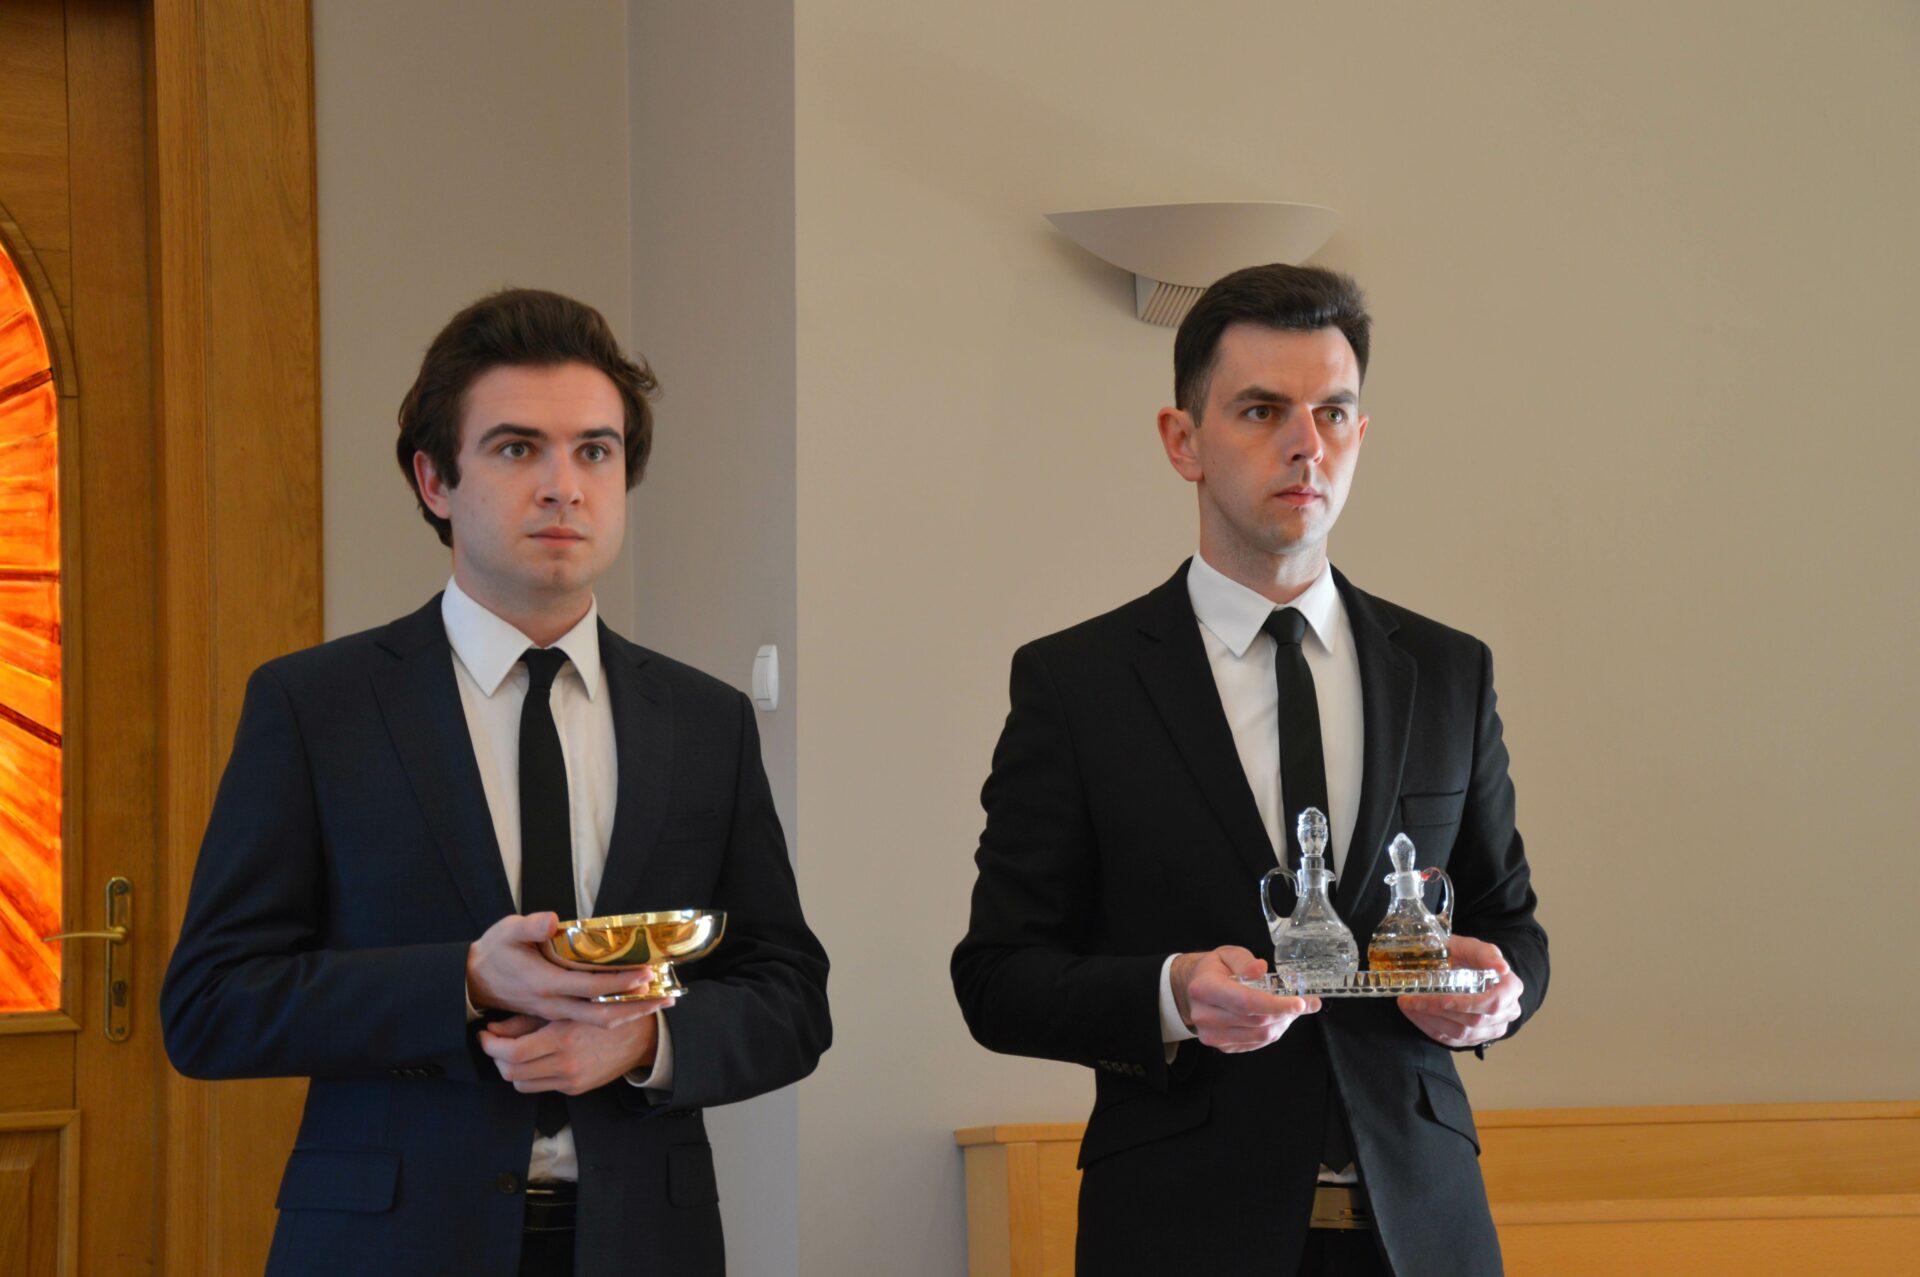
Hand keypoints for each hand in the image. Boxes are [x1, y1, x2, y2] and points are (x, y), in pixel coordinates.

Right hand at [466, 912, 660, 1025]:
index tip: (645, 972)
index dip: (619, 981)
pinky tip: (636, 1003)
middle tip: (667, 995)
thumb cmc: (494, 952)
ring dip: (631, 1012)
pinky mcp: (559, 1014)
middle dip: (636, 1006)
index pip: (590, 986)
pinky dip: (617, 1012)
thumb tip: (551, 919)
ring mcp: (557, 1012)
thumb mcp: (506, 931)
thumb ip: (529, 926)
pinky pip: (591, 1019)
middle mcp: (554, 1004)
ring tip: (661, 1001)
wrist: (474, 981)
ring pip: (599, 1020)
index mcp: (545, 983)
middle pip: (602, 1013)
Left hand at [477, 999, 675, 1094]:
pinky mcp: (575, 1089)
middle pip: (511, 1073)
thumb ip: (526, 1021)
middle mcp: (565, 1063)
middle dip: (496, 1059)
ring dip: (512, 1070)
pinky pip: (541, 1087)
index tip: (485, 1035)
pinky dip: (533, 1075)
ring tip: (514, 1052)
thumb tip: (493, 1030)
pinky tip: (537, 1058)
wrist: (640, 1036)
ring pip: (522, 1085)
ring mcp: (571, 1079)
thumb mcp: (565, 1008)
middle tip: (495, 1044)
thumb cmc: (603, 1010)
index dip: (491, 1046)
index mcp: (562, 1038)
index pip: (512, 1053)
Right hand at [1171, 945, 1320, 1053]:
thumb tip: (1260, 968)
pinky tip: (1275, 1018)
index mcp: (1204, 988)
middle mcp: (1205, 1015)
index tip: (1299, 1003)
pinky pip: (1255, 1044)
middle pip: (1256, 1021)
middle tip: (1304, 1004)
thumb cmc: (1213, 970)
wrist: (1192, 990)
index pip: (1245, 1002)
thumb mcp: (1226, 954)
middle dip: (1285, 1013)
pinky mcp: (1221, 1046)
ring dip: (1281, 1024)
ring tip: (1289, 1010)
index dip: (1275, 1005)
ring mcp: (1212, 1034)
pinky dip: (1272, 1032)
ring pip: (1259, 1036)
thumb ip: (1244, 960)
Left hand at [1397, 935, 1522, 1047]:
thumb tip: (1502, 967)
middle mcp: (1507, 1012)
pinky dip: (1430, 1028)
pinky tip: (1415, 1014)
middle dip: (1440, 1011)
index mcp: (1511, 988)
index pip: (1494, 1003)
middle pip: (1474, 1020)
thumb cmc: (1464, 955)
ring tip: (1409, 1005)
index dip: (1467, 1004)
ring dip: (1431, 1020)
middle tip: (1412, 999)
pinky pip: (1452, 1041)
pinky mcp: (1475, 1038)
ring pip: (1462, 1034)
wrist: (1460, 966)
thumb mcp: (1472, 947)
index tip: (1443, 1000)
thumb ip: (1486, 953)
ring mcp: (1492, 1028)